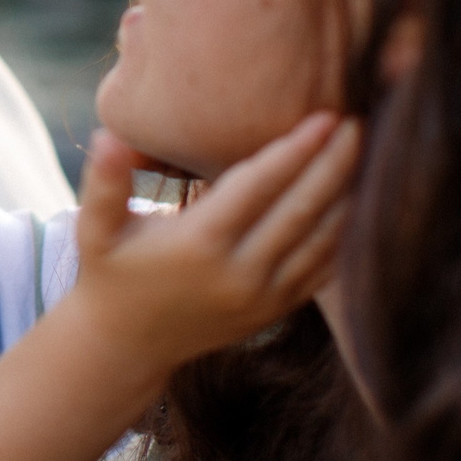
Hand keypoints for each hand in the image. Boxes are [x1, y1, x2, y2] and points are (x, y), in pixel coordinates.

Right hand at [71, 114, 357, 372]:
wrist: (127, 345)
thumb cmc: (110, 273)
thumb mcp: (94, 229)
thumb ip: (104, 182)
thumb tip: (110, 135)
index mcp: (198, 245)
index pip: (259, 186)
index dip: (295, 149)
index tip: (325, 115)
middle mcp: (238, 274)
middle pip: (302, 209)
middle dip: (335, 162)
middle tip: (360, 119)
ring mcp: (263, 297)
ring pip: (322, 240)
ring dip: (349, 193)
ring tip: (366, 150)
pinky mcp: (277, 310)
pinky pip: (324, 269)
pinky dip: (346, 232)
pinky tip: (359, 197)